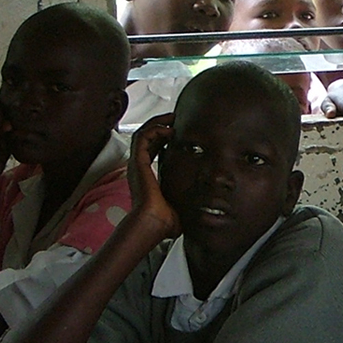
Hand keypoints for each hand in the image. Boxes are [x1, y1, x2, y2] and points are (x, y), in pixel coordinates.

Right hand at [128, 114, 180, 236]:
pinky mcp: (137, 162)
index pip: (153, 151)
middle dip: (160, 126)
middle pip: (145, 138)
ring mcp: (137, 164)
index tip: (178, 133)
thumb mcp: (181, 205)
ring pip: (142, 134)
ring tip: (172, 118)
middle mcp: (139, 168)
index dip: (164, 139)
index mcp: (148, 177)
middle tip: (175, 119)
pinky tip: (169, 129)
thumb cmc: (166, 221)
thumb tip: (206, 208)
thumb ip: (188, 201)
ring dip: (157, 123)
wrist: (153, 224)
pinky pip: (142, 138)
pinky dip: (154, 130)